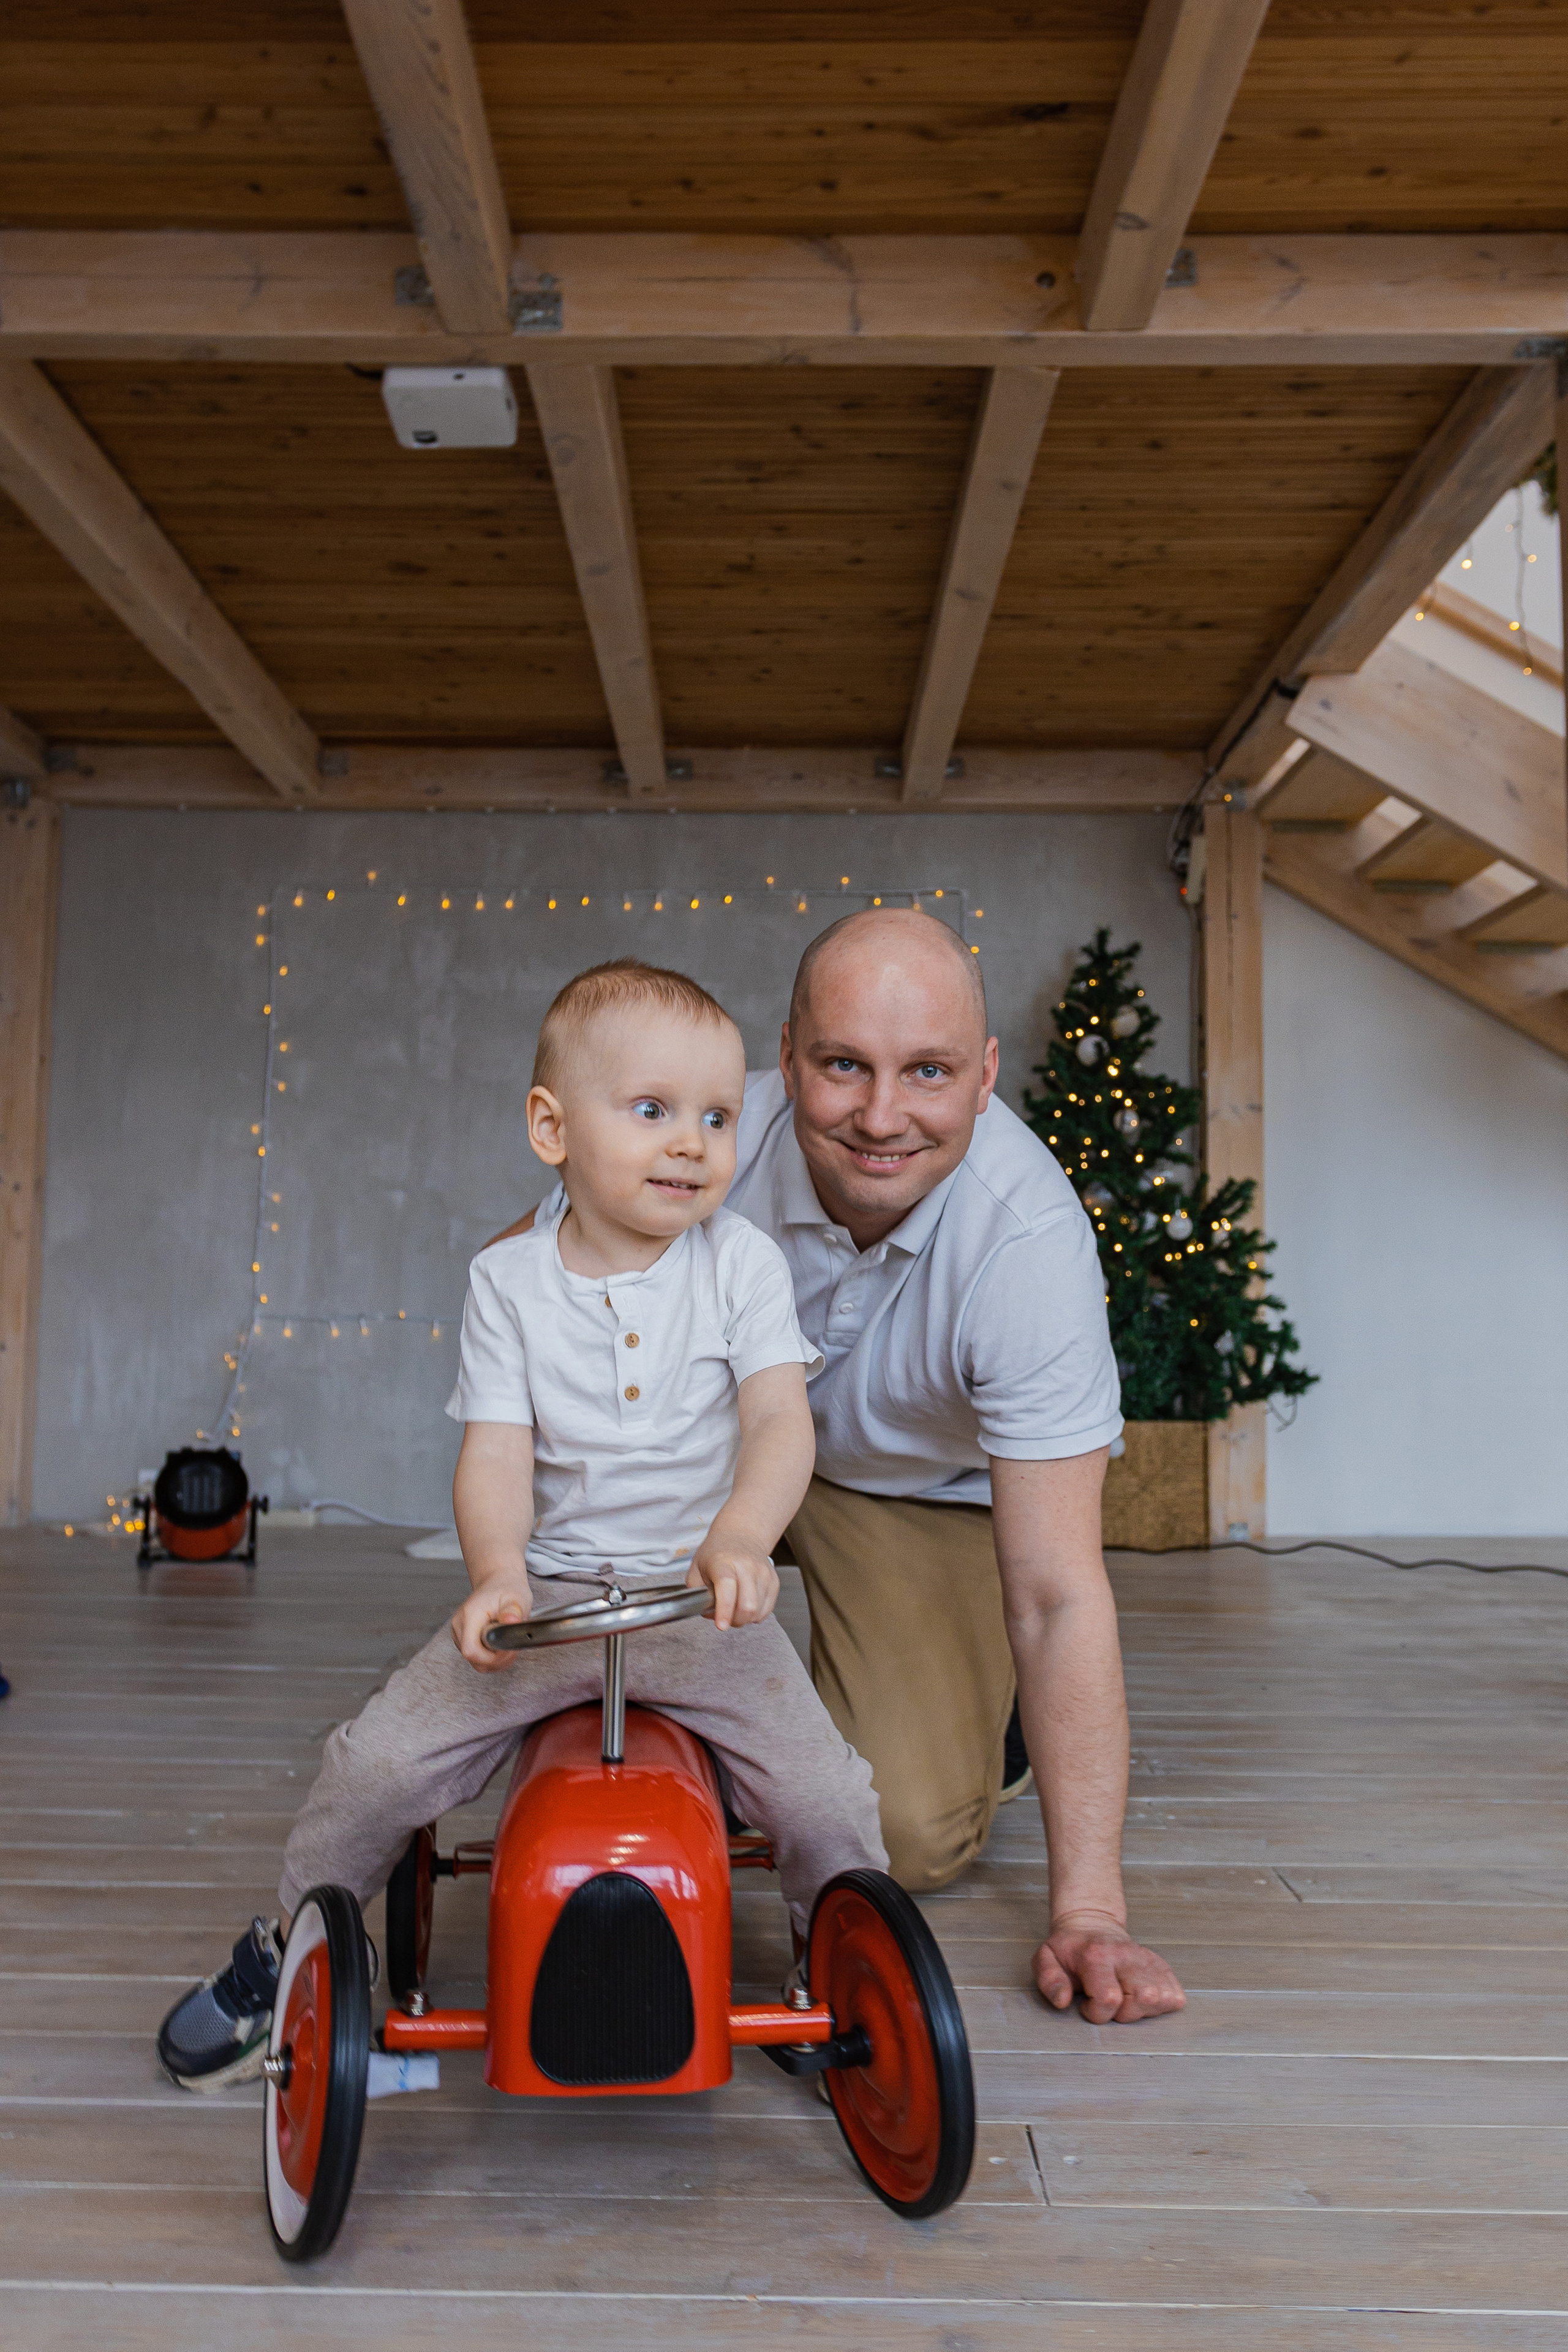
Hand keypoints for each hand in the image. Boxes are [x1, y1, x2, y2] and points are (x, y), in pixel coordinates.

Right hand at [450, 1575, 530, 1671]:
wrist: (498, 1582)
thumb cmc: (507, 1589)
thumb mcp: (516, 1598)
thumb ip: (513, 1611)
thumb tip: (511, 1620)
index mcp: (470, 1614)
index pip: (471, 1650)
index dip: (491, 1657)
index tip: (509, 1650)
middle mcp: (459, 1625)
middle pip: (473, 1658)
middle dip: (496, 1660)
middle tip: (513, 1649)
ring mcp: (458, 1632)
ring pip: (474, 1661)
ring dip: (494, 1661)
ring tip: (509, 1647)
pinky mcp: (462, 1638)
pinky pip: (475, 1657)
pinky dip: (490, 1658)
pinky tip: (501, 1648)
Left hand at [686, 1541, 778, 1629]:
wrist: (741, 1536)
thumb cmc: (716, 1553)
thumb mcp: (696, 1568)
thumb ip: (695, 1592)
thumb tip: (707, 1613)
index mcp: (723, 1562)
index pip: (727, 1586)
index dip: (725, 1609)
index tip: (721, 1625)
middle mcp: (746, 1566)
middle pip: (748, 1605)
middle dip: (735, 1620)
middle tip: (726, 1618)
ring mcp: (763, 1573)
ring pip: (758, 1611)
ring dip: (745, 1619)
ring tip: (735, 1609)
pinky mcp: (774, 1580)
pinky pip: (767, 1610)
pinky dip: (756, 1615)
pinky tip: (746, 1605)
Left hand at [1034, 1911, 1185, 2023]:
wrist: (1092, 1924)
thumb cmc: (1069, 1949)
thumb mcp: (1046, 1958)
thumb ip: (1050, 1980)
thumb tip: (1063, 2001)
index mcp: (1097, 1956)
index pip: (1109, 1998)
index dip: (1096, 2013)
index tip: (1086, 2005)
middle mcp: (1127, 1956)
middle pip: (1144, 1998)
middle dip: (1125, 2014)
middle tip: (1109, 2003)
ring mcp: (1148, 1960)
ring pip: (1162, 1999)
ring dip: (1144, 2010)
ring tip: (1125, 2000)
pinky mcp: (1162, 1966)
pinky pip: (1175, 1996)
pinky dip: (1161, 2004)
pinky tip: (1140, 1997)